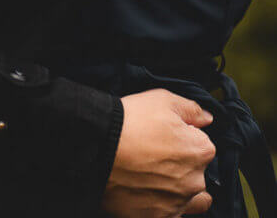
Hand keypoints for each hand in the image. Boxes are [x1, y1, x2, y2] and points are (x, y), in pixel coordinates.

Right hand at [102, 89, 215, 217]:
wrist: (98, 147)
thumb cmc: (131, 121)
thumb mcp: (162, 99)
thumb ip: (191, 109)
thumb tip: (207, 119)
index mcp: (201, 150)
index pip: (203, 145)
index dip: (184, 138)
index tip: (166, 136)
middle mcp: (196, 181)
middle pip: (197, 174)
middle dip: (183, 165)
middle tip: (157, 156)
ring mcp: (178, 203)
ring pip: (191, 200)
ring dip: (180, 191)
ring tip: (157, 179)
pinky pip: (171, 215)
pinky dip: (163, 206)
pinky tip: (148, 194)